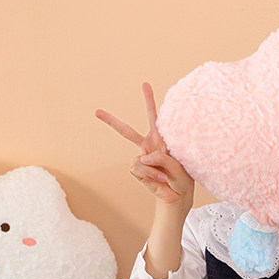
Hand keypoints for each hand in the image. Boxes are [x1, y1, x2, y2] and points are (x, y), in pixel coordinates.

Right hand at [96, 83, 193, 207]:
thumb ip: (161, 157)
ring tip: (164, 175)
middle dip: (111, 121)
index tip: (144, 84)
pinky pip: (139, 169)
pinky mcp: (137, 171)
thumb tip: (143, 158)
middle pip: (126, 132)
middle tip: (96, 112)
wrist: (177, 194)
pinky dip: (150, 175)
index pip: (153, 117)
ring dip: (153, 169)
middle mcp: (148, 146)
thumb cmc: (182, 176)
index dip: (149, 100)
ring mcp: (141, 159)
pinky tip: (160, 179)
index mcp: (160, 138)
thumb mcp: (178, 163)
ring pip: (137, 159)